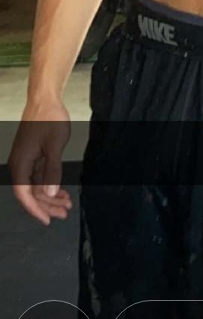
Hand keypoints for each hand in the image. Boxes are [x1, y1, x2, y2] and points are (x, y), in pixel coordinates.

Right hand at [10, 103, 72, 224]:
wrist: (45, 98)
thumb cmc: (49, 118)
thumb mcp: (54, 146)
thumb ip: (52, 171)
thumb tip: (49, 193)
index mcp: (21, 163)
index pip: (24, 194)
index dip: (35, 209)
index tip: (48, 220)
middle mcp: (19, 164)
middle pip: (30, 193)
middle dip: (47, 205)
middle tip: (64, 213)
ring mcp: (25, 160)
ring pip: (35, 185)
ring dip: (50, 196)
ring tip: (66, 204)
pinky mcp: (31, 155)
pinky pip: (38, 176)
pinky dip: (49, 184)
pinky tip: (61, 190)